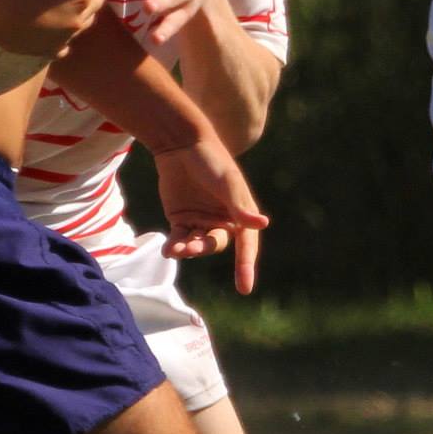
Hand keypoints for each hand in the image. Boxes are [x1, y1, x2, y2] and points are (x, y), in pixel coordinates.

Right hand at [0, 0, 105, 56]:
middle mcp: (79, 20)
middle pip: (93, 10)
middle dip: (86, 1)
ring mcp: (66, 39)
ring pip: (80, 27)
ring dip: (74, 18)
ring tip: (59, 9)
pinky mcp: (52, 52)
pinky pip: (63, 46)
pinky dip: (59, 38)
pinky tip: (48, 29)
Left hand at [153, 135, 268, 293]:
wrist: (181, 144)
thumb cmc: (211, 161)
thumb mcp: (227, 184)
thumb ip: (240, 207)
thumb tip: (263, 225)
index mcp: (241, 212)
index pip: (246, 244)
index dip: (246, 266)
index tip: (245, 289)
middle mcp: (223, 219)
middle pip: (217, 245)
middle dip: (204, 249)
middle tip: (190, 248)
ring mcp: (201, 220)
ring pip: (197, 245)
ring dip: (188, 249)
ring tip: (175, 249)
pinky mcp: (181, 219)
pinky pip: (180, 239)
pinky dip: (175, 246)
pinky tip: (168, 250)